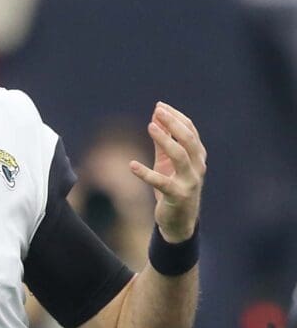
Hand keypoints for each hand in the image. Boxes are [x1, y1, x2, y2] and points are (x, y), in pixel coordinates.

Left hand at [129, 102, 206, 242]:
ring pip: (180, 156)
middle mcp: (197, 167)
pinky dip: (145, 173)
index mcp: (197, 157)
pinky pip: (161, 182)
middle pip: (189, 140)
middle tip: (157, 111)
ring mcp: (189, 182)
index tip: (159, 106)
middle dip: (174, 123)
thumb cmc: (173, 187)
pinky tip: (131, 165)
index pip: (191, 131)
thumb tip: (155, 117)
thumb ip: (163, 142)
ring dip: (165, 140)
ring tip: (150, 127)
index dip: (176, 117)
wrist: (179, 221)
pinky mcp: (177, 196)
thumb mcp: (167, 163)